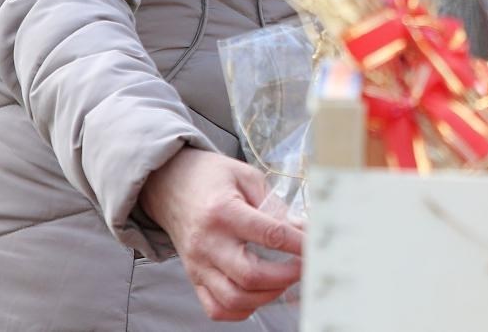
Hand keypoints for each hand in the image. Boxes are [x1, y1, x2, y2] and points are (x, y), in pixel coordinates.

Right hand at [139, 146, 303, 321]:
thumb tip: (302, 230)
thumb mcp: (246, 177)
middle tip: (304, 266)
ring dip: (268, 295)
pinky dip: (241, 310)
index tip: (317, 246)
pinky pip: (216, 309)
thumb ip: (275, 206)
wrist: (169, 184)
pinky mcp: (194, 277)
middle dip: (287, 275)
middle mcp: (208, 243)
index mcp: (223, 212)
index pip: (270, 234)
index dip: (300, 244)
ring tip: (285, 279)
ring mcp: (198, 265)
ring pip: (234, 298)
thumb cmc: (211, 177)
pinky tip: (259, 294)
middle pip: (251, 275)